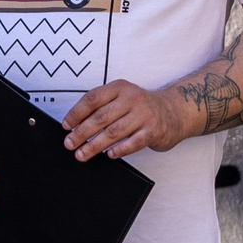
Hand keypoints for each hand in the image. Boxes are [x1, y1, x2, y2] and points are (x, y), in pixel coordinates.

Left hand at [64, 79, 189, 159]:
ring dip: (94, 145)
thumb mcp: (123, 97)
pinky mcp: (153, 131)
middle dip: (81, 133)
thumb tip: (76, 125)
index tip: (66, 125)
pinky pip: (132, 143)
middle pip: (100, 117)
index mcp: (120, 88)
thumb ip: (103, 106)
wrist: (175, 111)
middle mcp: (131, 99)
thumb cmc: (142, 107)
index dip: (76, 113)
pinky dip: (119, 150)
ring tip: (82, 154)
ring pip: (113, 132)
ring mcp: (143, 115)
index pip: (92, 99)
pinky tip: (109, 155)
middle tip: (69, 143)